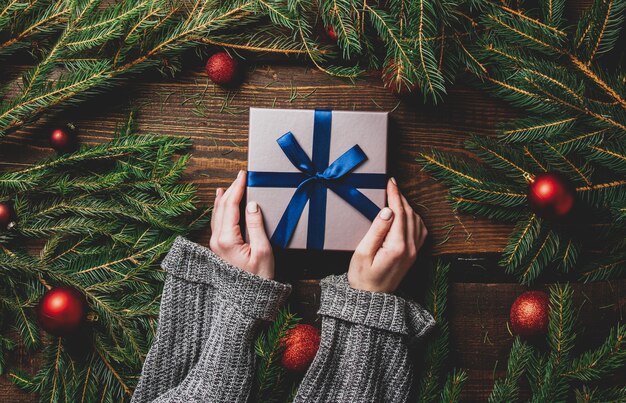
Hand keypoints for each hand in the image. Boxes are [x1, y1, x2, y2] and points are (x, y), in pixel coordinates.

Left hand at [210, 170, 273, 278]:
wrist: (247, 301)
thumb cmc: (258, 279)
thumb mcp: (263, 251)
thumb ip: (256, 226)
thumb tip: (252, 205)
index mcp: (226, 239)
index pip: (231, 206)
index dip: (238, 188)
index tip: (244, 175)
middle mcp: (217, 240)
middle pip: (222, 207)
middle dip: (231, 189)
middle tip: (241, 176)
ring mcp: (216, 245)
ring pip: (217, 214)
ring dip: (224, 198)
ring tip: (230, 185)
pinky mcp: (219, 248)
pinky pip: (218, 222)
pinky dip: (221, 209)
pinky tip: (222, 203)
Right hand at [348, 178, 427, 292]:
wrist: (370, 300)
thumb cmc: (362, 277)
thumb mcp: (363, 253)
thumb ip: (377, 230)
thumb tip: (388, 210)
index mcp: (397, 247)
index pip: (399, 213)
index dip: (395, 195)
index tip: (390, 181)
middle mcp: (410, 248)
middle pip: (409, 215)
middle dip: (401, 197)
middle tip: (392, 184)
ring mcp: (414, 252)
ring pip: (417, 221)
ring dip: (408, 206)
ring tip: (396, 196)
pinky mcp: (413, 255)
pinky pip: (419, 231)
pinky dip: (414, 218)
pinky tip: (405, 214)